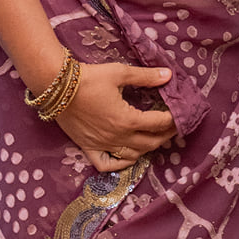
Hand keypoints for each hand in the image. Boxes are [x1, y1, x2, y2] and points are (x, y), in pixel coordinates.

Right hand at [55, 63, 177, 174]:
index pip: (159, 123)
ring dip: (148, 148)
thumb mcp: (120, 73)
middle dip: (166, 135)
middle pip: (151, 142)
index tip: (182, 113)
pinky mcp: (88, 147)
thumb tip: (169, 75)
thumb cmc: (89, 78)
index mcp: (128, 120)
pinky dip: (121, 164)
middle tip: (174, 126)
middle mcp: (117, 137)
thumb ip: (146, 77)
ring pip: (133, 155)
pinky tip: (129, 157)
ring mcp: (103, 145)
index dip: (174, 119)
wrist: (56, 87)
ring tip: (156, 137)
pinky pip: (107, 165)